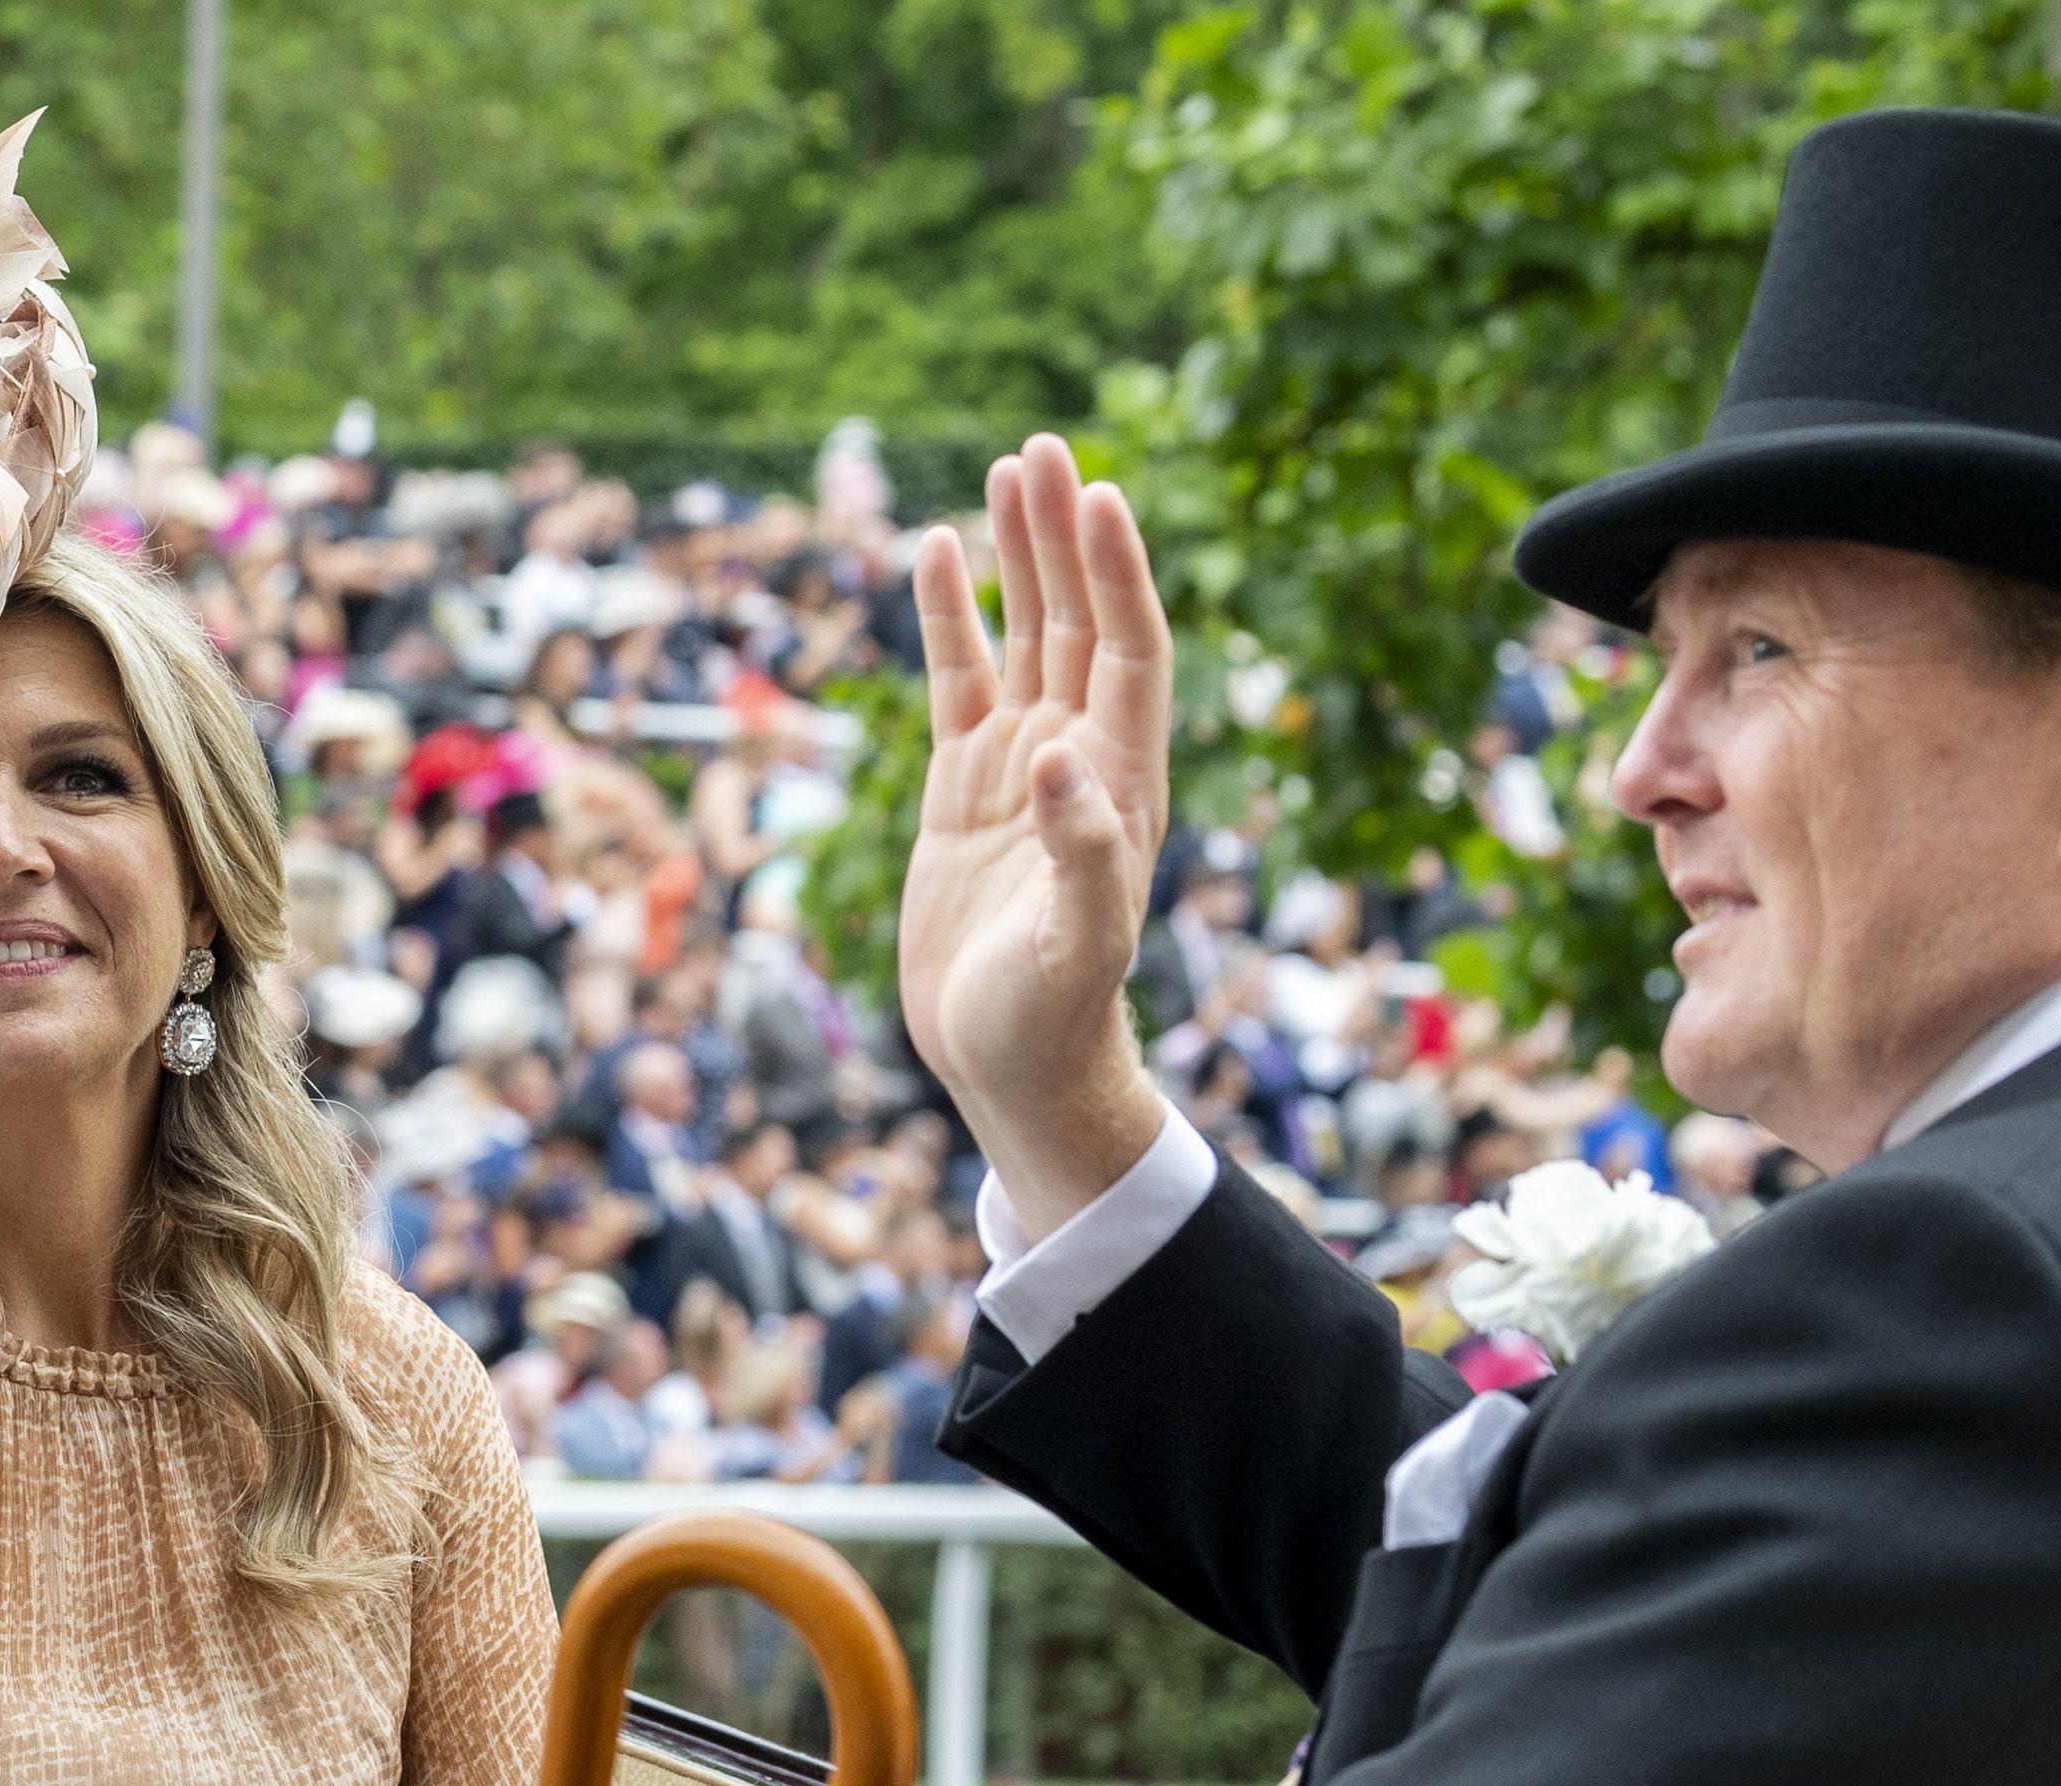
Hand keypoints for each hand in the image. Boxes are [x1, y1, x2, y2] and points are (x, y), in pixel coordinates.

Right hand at [897, 435, 1175, 1240]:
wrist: (1009, 1062)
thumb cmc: (1053, 1014)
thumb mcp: (1076, 941)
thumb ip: (1080, 850)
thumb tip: (1055, 756)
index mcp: (1120, 781)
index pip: (1126, 650)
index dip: (1114, 574)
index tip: (1096, 494)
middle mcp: (1079, 757)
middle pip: (1076, 620)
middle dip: (1061, 536)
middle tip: (1041, 449)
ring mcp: (1021, 766)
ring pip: (1023, 636)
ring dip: (1016, 558)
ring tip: (1003, 471)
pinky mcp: (966, 788)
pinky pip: (960, 682)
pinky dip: (953, 618)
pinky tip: (935, 552)